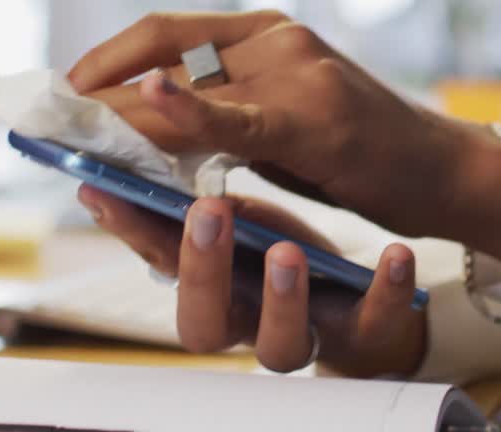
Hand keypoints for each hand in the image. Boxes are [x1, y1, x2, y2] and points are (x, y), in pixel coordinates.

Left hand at [69, 12, 500, 257]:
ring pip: (188, 84)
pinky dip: (186, 111)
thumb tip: (149, 128)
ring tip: (73, 134)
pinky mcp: (315, 118)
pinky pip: (236, 116)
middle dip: (99, 88)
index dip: (106, 54)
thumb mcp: (287, 117)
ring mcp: (299, 70)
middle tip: (49, 117)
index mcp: (270, 30)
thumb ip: (227, 110)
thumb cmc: (363, 151)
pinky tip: (146, 106)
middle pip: (166, 51)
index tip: (61, 88)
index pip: (168, 29)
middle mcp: (279, 36)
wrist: (443, 170)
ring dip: (121, 110)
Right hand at [77, 185, 427, 376]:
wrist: (363, 301)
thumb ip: (189, 210)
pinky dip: (386, 290)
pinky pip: (377, 321)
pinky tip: (394, 253)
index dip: (132, 234)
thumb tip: (121, 156)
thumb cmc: (281, 255)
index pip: (159, 267)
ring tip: (287, 251)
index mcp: (211, 290)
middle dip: (202, 272)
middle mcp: (248, 322)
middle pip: (205, 325)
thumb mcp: (236, 227)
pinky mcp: (366, 331)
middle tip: (208, 213)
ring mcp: (308, 333)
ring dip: (281, 298)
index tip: (107, 188)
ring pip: (282, 343)